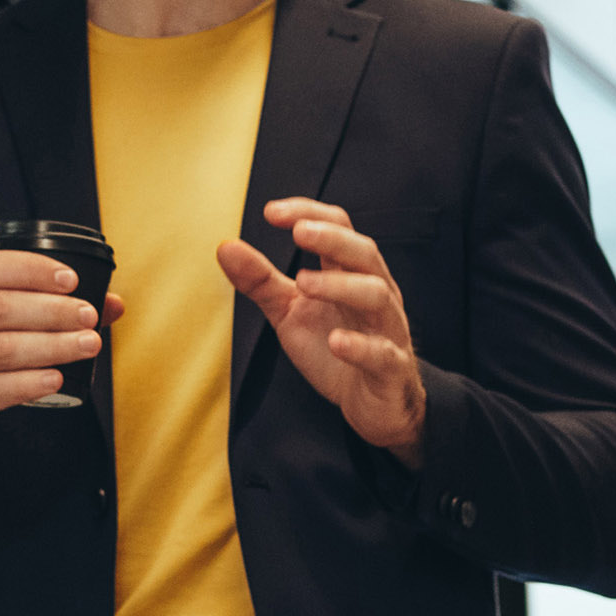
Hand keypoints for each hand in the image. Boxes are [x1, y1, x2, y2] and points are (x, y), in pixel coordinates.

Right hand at [0, 251, 114, 531]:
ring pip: (1, 349)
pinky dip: (30, 383)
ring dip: (51, 345)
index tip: (72, 279)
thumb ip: (51, 309)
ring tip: (87, 345)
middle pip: (0, 308)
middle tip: (89, 317)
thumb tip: (113, 303)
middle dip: (52, 311)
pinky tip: (57, 379)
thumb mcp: (1, 325)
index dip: (33, 270)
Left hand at [217, 197, 424, 457]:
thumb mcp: (290, 312)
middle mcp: (374, 294)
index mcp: (350, 274)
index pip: (340, 228)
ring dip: (342, 285)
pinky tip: (336, 342)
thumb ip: (260, 281)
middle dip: (332, 238)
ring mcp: (386, 329)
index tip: (272, 212)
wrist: (370, 403)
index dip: (309, 213)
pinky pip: (382, 353)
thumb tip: (225, 247)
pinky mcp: (390, 369)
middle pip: (364, 253)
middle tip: (298, 231)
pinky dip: (360, 346)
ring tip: (304, 283)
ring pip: (377, 295)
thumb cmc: (332, 347)